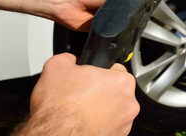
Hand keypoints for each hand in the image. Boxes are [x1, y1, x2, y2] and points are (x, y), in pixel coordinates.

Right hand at [14, 53, 138, 135]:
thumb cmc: (59, 109)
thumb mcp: (56, 67)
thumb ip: (69, 59)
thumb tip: (70, 60)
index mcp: (122, 81)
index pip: (115, 69)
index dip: (99, 72)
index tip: (90, 78)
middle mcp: (129, 103)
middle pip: (116, 91)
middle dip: (101, 91)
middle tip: (82, 95)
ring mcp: (125, 123)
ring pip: (114, 110)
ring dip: (101, 110)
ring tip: (81, 111)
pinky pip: (110, 126)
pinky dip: (99, 125)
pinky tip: (83, 124)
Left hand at [53, 0, 159, 30]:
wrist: (68, 0)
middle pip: (136, 8)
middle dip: (137, 11)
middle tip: (133, 8)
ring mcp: (110, 12)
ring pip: (127, 21)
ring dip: (126, 21)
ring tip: (121, 16)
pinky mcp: (103, 25)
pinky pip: (115, 31)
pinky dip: (116, 30)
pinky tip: (113, 25)